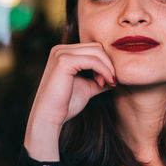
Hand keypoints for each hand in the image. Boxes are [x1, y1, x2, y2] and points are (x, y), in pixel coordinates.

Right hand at [24, 43, 115, 160]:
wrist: (49, 117)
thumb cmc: (66, 105)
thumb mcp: (86, 87)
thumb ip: (99, 79)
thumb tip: (116, 76)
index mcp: (63, 53)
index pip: (93, 49)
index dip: (105, 63)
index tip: (109, 81)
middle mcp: (60, 49)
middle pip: (96, 47)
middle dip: (108, 64)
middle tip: (110, 82)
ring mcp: (61, 54)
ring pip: (96, 51)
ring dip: (107, 68)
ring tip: (107, 83)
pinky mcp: (64, 61)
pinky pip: (93, 61)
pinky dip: (103, 71)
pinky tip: (103, 83)